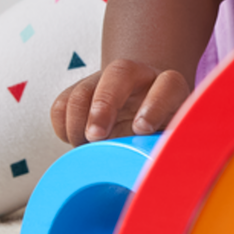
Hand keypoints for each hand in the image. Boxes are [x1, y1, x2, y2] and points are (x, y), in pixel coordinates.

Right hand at [50, 58, 191, 146]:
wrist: (143, 114)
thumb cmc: (162, 130)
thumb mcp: (172, 137)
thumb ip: (167, 144)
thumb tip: (155, 162)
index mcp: (169, 87)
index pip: (168, 84)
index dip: (155, 106)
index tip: (141, 129)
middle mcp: (138, 77)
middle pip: (120, 72)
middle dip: (104, 104)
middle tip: (96, 136)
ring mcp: (106, 81)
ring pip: (84, 90)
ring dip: (78, 122)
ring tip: (86, 146)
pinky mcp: (81, 92)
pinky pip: (61, 103)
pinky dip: (63, 127)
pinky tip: (77, 141)